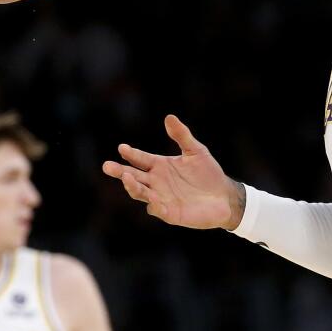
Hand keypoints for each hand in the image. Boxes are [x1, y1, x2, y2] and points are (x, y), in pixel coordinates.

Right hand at [102, 115, 242, 229]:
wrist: (224, 197)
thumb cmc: (208, 173)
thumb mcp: (196, 151)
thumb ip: (182, 135)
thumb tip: (169, 117)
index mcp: (160, 166)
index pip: (140, 159)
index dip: (131, 154)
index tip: (122, 148)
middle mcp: (156, 182)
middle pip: (133, 176)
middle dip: (120, 171)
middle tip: (107, 166)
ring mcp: (161, 198)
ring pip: (141, 193)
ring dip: (132, 186)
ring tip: (126, 178)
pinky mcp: (171, 214)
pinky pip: (158, 210)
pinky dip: (153, 206)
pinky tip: (152, 200)